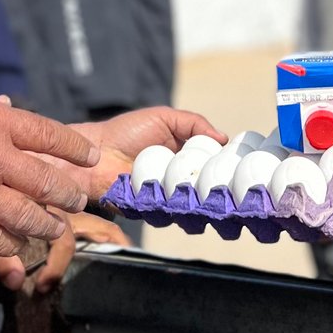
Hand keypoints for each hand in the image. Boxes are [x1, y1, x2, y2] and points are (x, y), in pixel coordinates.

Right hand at [0, 93, 99, 258]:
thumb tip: (6, 106)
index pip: (49, 136)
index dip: (75, 150)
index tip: (89, 158)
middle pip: (47, 182)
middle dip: (68, 194)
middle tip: (78, 200)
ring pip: (28, 217)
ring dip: (48, 225)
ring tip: (57, 227)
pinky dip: (11, 243)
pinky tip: (18, 243)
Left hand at [76, 105, 223, 198]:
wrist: (96, 152)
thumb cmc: (125, 132)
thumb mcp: (164, 118)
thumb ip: (193, 123)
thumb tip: (224, 138)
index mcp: (185, 156)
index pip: (213, 165)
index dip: (226, 167)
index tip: (237, 165)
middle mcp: (179, 178)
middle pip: (209, 189)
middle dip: (219, 188)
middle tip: (223, 182)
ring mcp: (168, 197)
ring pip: (194, 205)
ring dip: (198, 197)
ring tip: (194, 186)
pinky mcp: (153, 212)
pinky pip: (171, 215)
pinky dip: (174, 205)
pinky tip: (170, 192)